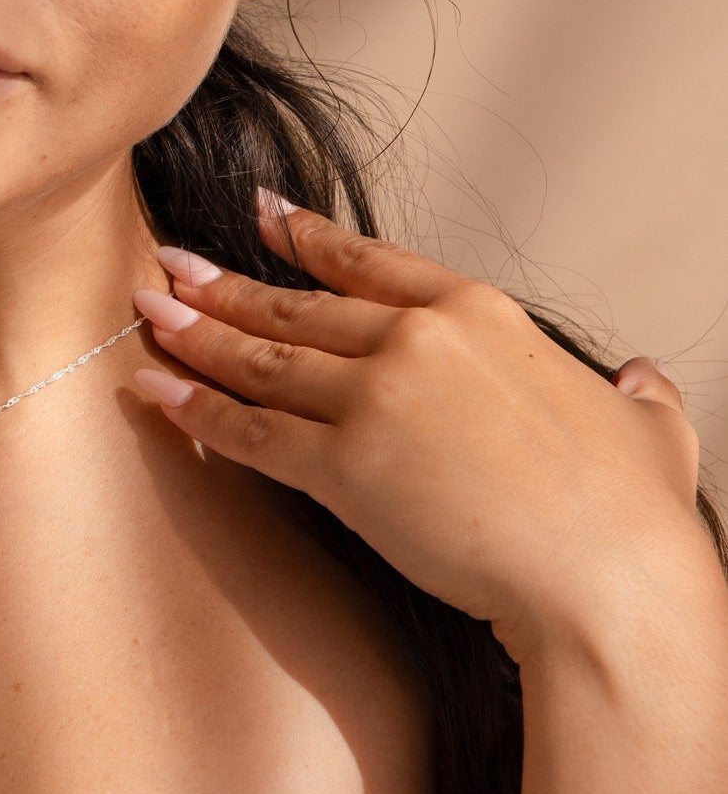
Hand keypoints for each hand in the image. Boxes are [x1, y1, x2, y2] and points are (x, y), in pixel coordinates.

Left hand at [130, 190, 704, 653]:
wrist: (608, 577)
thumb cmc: (631, 511)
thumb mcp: (647, 428)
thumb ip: (633, 396)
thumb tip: (639, 382)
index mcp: (480, 315)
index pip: (371, 263)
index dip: (308, 238)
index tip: (263, 217)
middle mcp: (416, 342)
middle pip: (296, 307)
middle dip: (224, 285)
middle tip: (172, 263)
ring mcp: (373, 400)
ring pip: (260, 360)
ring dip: (194, 334)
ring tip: (146, 310)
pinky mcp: (341, 468)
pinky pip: (249, 431)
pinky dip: (193, 410)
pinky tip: (153, 390)